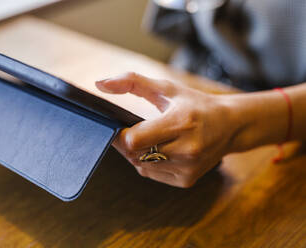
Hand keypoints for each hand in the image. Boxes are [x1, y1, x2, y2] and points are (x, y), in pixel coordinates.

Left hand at [96, 72, 238, 187]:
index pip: (134, 139)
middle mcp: (187, 149)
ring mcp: (187, 168)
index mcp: (182, 122)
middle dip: (127, 142)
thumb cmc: (195, 104)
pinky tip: (159, 150)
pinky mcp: (186, 180)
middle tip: (132, 130)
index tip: (119, 125)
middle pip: (135, 154)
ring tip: (150, 138)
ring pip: (140, 165)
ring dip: (137, 152)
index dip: (120, 134)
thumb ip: (132, 82)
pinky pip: (151, 173)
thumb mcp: (167, 88)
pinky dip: (148, 162)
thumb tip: (100, 83)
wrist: (230, 126)